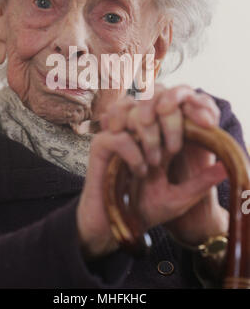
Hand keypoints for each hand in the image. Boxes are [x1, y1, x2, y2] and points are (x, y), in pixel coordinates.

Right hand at [76, 84, 227, 258]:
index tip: (205, 123)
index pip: (173, 107)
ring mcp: (118, 133)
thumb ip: (200, 183)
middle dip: (170, 121)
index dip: (190, 107)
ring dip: (148, 135)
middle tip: (174, 149)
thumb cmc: (146, 210)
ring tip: (154, 162)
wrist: (115, 226)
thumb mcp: (179, 198)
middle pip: (154, 100)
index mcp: (158, 136)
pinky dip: (131, 151)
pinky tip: (139, 170)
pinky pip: (118, 135)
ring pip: (134, 111)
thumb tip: (225, 169)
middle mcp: (138, 129)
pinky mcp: (101, 144)